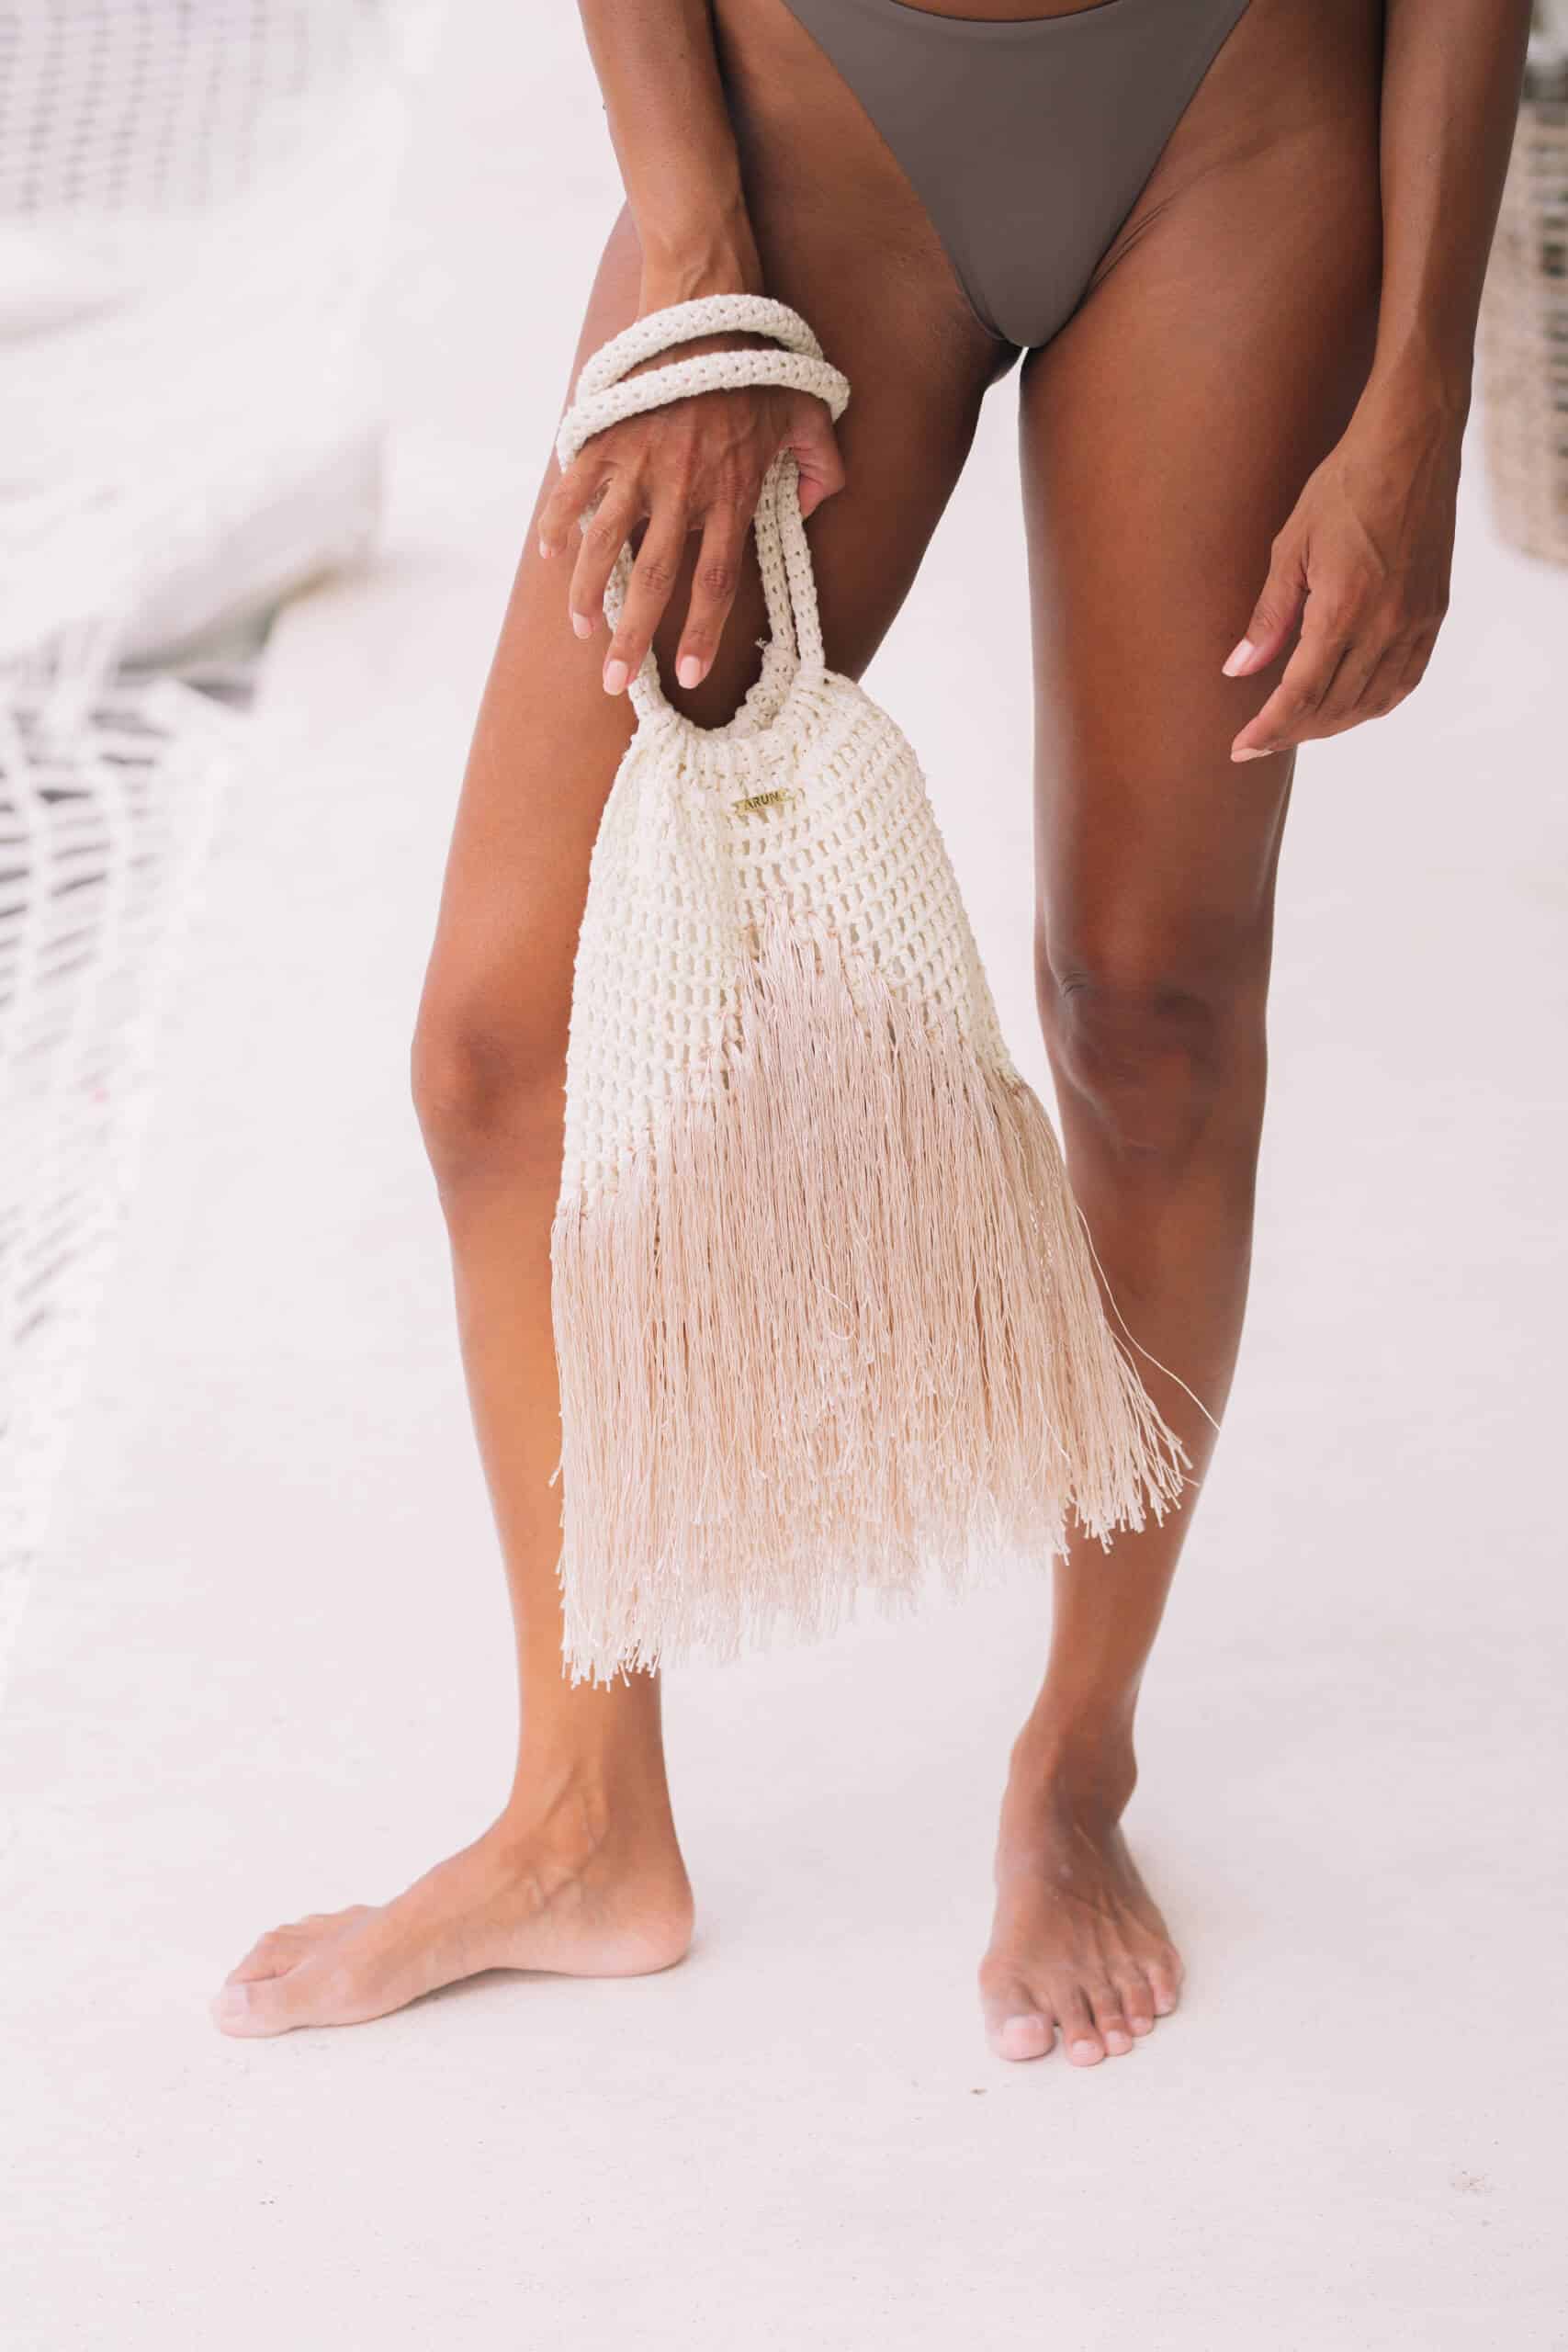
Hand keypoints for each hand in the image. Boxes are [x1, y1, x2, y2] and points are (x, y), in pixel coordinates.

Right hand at [538, 332, 845, 695]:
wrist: (707, 306)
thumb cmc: (760, 364)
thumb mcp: (810, 415)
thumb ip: (821, 466)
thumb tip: (814, 505)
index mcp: (731, 495)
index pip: (716, 583)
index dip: (701, 634)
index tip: (688, 674)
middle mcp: (683, 489)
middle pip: (654, 581)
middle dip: (632, 638)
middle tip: (615, 681)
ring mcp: (638, 464)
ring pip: (604, 545)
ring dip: (588, 594)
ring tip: (582, 630)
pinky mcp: (605, 436)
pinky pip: (572, 489)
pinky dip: (556, 523)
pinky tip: (550, 558)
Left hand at [1222, 398, 1460, 762]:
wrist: (1412, 445)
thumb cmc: (1344, 486)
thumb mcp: (1291, 547)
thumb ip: (1268, 617)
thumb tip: (1238, 670)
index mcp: (1343, 608)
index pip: (1300, 694)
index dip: (1269, 728)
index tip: (1241, 747)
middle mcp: (1386, 624)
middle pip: (1334, 707)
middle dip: (1293, 731)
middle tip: (1260, 740)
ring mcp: (1417, 622)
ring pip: (1372, 702)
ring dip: (1332, 724)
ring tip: (1298, 727)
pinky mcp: (1434, 613)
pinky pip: (1405, 680)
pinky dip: (1373, 703)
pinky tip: (1349, 705)